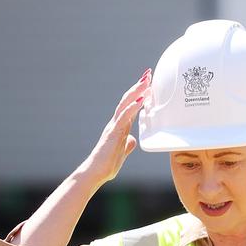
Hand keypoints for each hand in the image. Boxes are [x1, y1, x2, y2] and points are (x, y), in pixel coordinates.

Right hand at [83, 68, 151, 184]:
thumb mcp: (122, 152)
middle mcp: (116, 123)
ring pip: (126, 104)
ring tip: (147, 80)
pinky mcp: (113, 133)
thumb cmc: (107, 164)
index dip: (139, 94)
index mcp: (120, 126)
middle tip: (149, 73)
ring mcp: (114, 126)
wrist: (96, 172)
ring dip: (137, 91)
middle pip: (128, 100)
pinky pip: (124, 117)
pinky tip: (141, 99)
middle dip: (139, 86)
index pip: (131, 106)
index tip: (148, 83)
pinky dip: (133, 107)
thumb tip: (133, 140)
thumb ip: (127, 145)